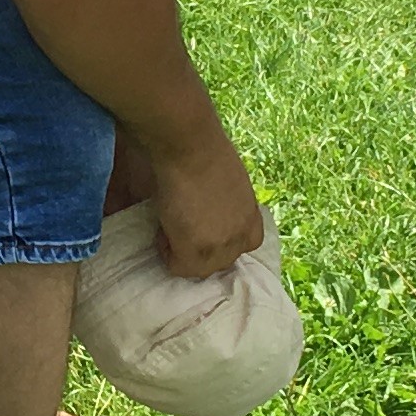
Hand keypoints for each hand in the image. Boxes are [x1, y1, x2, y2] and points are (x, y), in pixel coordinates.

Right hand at [146, 134, 265, 280]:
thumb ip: (227, 205)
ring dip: (183, 250)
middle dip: (201, 247)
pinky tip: (163, 226)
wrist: (189, 146)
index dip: (221, 236)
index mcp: (252, 216)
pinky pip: (178, 267)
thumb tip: (209, 213)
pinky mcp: (197, 251)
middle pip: (222, 261)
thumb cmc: (202, 150)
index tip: (203, 224)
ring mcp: (222, 246)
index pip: (246, 243)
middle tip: (182, 223)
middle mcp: (243, 235)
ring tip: (171, 223)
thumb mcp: (229, 180)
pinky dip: (166, 252)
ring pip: (200, 269)